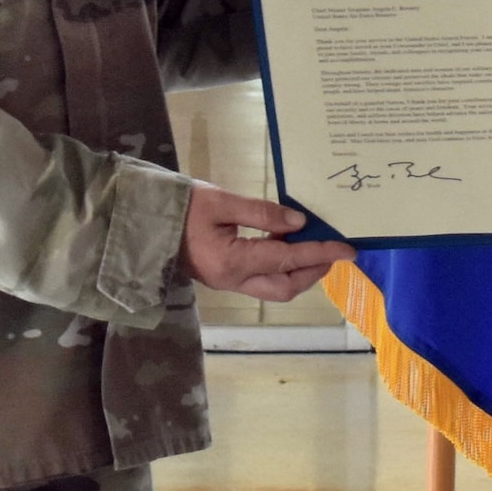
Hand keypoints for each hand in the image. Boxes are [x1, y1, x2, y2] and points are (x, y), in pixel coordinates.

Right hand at [180, 185, 354, 302]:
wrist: (145, 223)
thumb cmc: (180, 207)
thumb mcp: (221, 201)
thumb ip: (261, 212)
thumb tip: (299, 222)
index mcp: (233, 261)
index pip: (288, 259)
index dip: (320, 253)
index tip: (346, 247)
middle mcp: (234, 281)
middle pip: (285, 288)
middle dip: (313, 271)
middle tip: (333, 250)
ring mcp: (229, 283)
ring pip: (275, 288)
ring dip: (299, 272)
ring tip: (314, 246)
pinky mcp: (225, 277)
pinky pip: (262, 279)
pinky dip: (281, 266)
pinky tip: (286, 243)